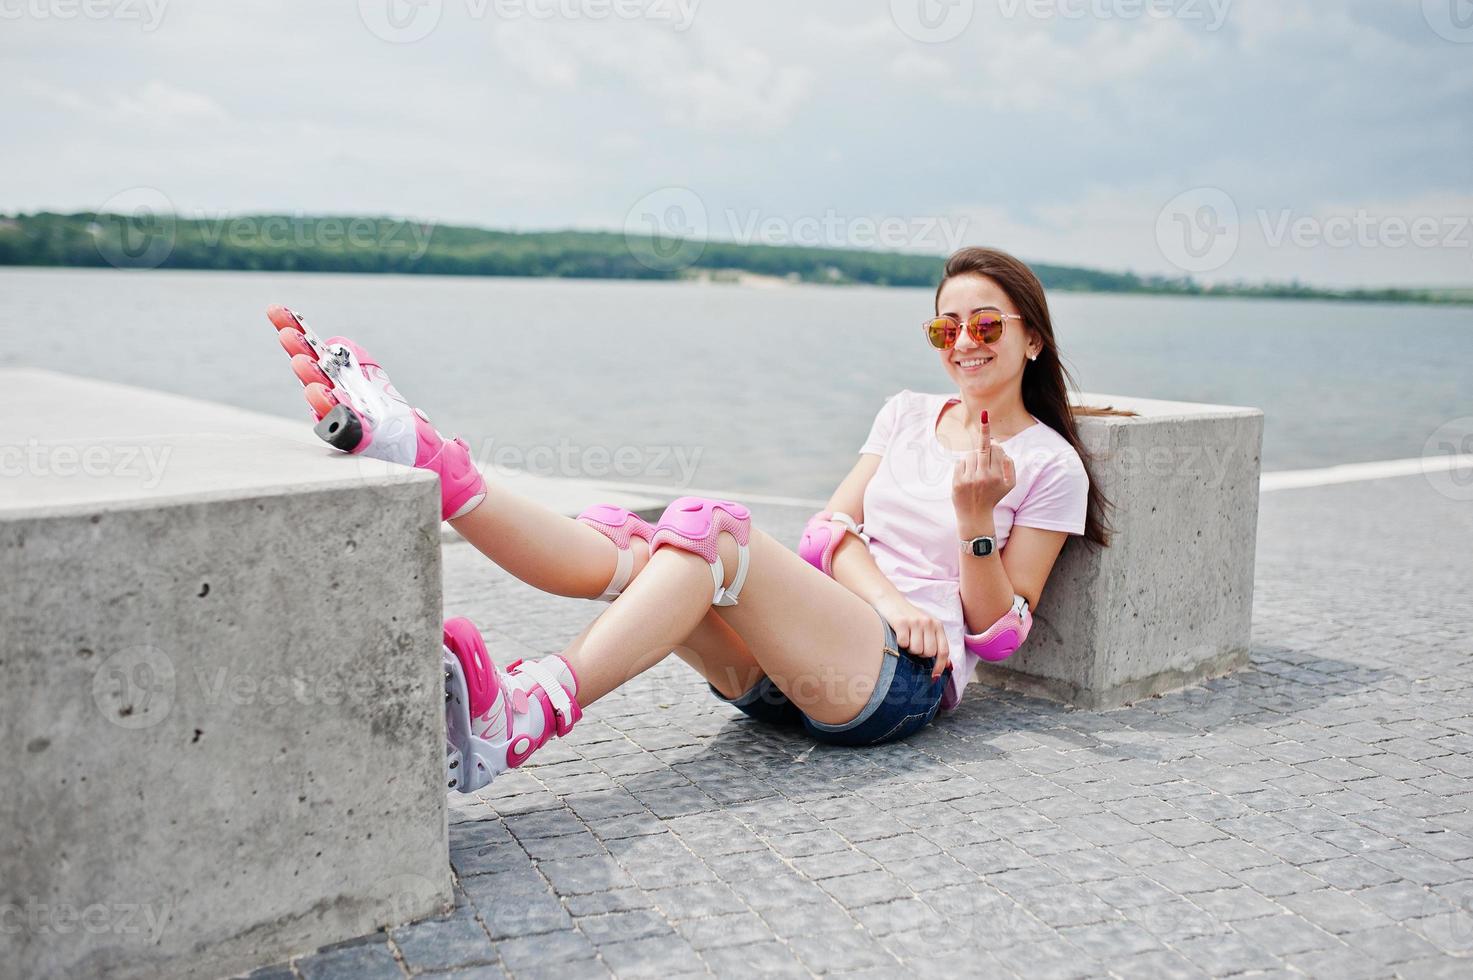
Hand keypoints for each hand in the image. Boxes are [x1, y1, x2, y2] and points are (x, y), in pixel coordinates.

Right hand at [873, 594, 950, 679]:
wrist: (888, 599)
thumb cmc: (907, 618)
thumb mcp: (925, 627)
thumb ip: (936, 643)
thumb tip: (948, 666)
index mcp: (937, 625)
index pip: (943, 651)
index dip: (940, 666)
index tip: (934, 677)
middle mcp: (929, 622)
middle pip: (928, 653)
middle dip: (919, 654)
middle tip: (912, 643)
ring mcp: (915, 622)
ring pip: (916, 650)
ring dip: (908, 649)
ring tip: (905, 638)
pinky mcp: (901, 622)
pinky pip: (903, 643)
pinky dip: (899, 643)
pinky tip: (897, 634)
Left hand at [952, 410, 1014, 530]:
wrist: (975, 516)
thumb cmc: (993, 497)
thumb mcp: (1009, 485)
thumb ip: (1010, 466)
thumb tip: (1000, 446)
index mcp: (998, 476)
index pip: (996, 450)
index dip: (994, 442)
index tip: (986, 417)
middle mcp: (985, 477)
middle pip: (983, 448)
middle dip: (984, 434)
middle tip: (985, 415)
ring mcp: (970, 479)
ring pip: (970, 455)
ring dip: (973, 458)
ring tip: (975, 471)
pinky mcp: (957, 482)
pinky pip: (960, 462)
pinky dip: (963, 465)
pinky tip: (967, 476)